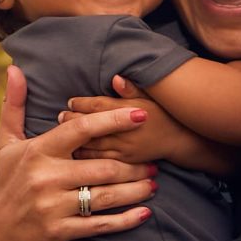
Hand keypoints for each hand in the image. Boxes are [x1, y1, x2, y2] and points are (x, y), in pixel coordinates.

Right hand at [0, 66, 155, 240]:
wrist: (0, 234)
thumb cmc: (9, 182)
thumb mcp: (5, 144)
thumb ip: (14, 106)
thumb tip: (14, 69)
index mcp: (38, 152)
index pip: (80, 130)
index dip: (112, 120)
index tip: (141, 114)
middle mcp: (46, 177)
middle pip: (102, 167)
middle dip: (133, 165)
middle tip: (153, 161)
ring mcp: (53, 206)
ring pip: (106, 195)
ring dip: (135, 190)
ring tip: (153, 183)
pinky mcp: (60, 231)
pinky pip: (100, 224)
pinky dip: (125, 220)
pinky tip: (144, 213)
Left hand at [67, 82, 187, 163]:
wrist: (179, 141)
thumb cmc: (163, 114)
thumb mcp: (150, 97)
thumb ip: (131, 89)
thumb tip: (115, 78)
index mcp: (128, 111)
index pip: (98, 106)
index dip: (81, 103)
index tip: (70, 101)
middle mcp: (124, 131)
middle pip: (91, 125)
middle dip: (73, 120)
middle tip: (61, 115)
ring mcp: (123, 149)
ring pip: (92, 144)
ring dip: (75, 138)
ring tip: (62, 133)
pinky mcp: (124, 162)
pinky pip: (100, 160)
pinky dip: (85, 156)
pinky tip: (74, 152)